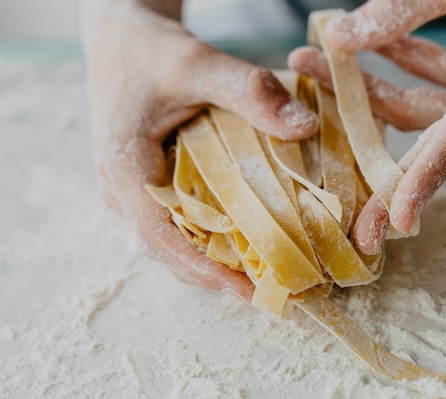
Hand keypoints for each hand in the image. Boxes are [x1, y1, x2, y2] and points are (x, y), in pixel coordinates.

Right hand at [81, 0, 319, 296]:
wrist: (120, 40)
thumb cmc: (150, 52)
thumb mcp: (198, 62)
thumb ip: (249, 90)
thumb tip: (305, 126)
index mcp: (124, 168)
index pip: (159, 236)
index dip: (202, 269)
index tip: (246, 291)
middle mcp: (123, 190)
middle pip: (168, 249)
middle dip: (215, 273)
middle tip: (270, 288)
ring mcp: (132, 192)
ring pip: (172, 240)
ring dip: (213, 259)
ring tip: (263, 272)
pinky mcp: (146, 186)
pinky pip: (176, 221)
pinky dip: (208, 236)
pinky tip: (245, 236)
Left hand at [291, 0, 445, 253]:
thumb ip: (404, 6)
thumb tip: (342, 35)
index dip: (425, 181)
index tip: (396, 221)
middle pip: (430, 140)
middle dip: (377, 164)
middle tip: (339, 204)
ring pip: (426, 108)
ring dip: (372, 89)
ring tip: (318, 60)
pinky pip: (441, 87)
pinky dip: (404, 68)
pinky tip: (373, 46)